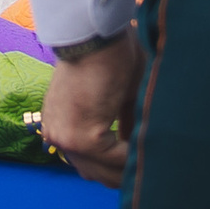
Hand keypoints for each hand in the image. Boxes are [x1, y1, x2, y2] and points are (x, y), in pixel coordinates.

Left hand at [43, 35, 140, 186]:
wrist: (96, 35)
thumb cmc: (106, 55)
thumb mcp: (114, 98)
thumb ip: (119, 124)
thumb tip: (133, 146)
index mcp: (60, 124)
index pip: (87, 163)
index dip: (115, 168)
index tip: (138, 168)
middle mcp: (57, 135)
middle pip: (94, 172)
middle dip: (121, 173)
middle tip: (149, 169)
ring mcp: (68, 139)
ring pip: (105, 170)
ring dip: (129, 166)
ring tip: (152, 159)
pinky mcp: (84, 138)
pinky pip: (115, 159)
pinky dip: (133, 156)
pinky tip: (147, 148)